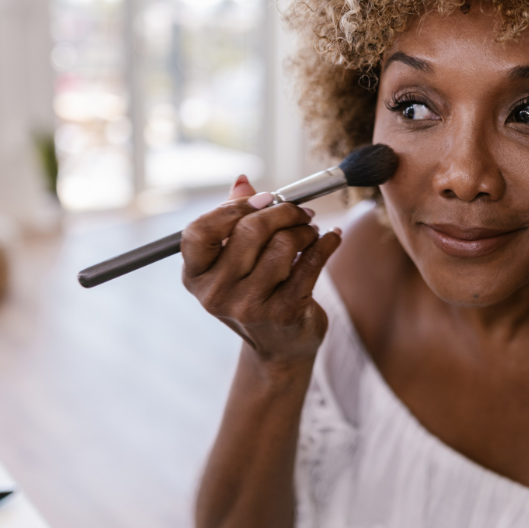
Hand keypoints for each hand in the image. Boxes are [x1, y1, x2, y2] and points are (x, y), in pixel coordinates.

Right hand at [181, 175, 341, 366]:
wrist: (280, 346)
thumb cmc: (255, 293)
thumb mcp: (235, 262)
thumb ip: (234, 220)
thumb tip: (243, 180)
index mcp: (195, 276)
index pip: (199, 231)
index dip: (233, 208)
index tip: (264, 200)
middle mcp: (215, 294)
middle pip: (249, 230)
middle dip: (282, 212)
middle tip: (301, 211)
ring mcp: (249, 306)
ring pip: (284, 245)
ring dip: (306, 230)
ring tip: (312, 231)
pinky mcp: (284, 313)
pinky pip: (311, 263)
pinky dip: (327, 243)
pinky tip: (332, 237)